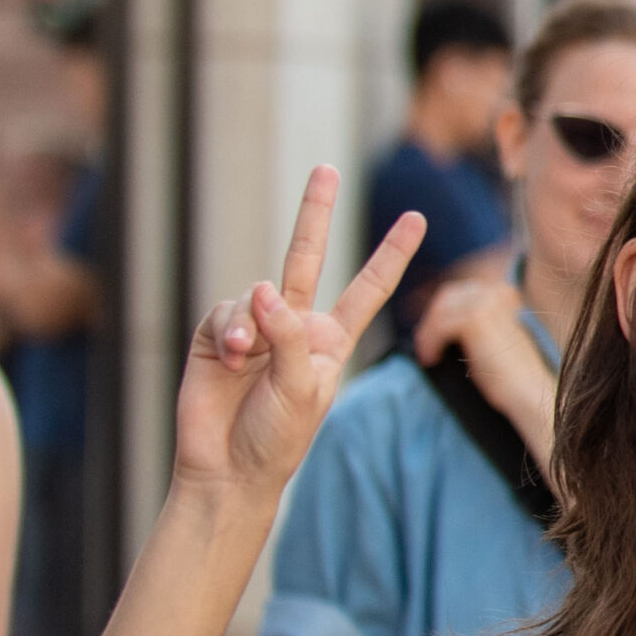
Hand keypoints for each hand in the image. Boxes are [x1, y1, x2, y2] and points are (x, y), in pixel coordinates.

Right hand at [174, 167, 422, 493]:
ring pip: (255, 292)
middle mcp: (296, 325)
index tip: (416, 217)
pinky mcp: (218, 334)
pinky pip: (225, 312)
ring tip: (248, 361)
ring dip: (251, 323)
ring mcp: (256, 326)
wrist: (228, 467)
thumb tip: (263, 287)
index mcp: (332, 338)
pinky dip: (229, 332)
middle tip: (324, 168)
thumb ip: (290, 335)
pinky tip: (232, 359)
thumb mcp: (304, 388)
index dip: (391, 253)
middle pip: (306, 257)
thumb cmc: (279, 437)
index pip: (369, 287)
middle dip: (314, 213)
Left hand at [411, 274, 555, 462]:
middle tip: (426, 346)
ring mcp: (486, 303)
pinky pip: (438, 327)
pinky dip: (429, 344)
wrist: (528, 391)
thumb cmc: (510, 372)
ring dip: (427, 334)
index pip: (459, 292)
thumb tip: (436, 320)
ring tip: (428, 356)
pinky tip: (431, 360)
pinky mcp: (474, 320)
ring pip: (439, 312)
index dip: (442, 313)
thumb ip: (474, 321)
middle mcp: (496, 292)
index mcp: (504, 292)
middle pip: (446, 297)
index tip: (431, 335)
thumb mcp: (492, 337)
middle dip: (432, 320)